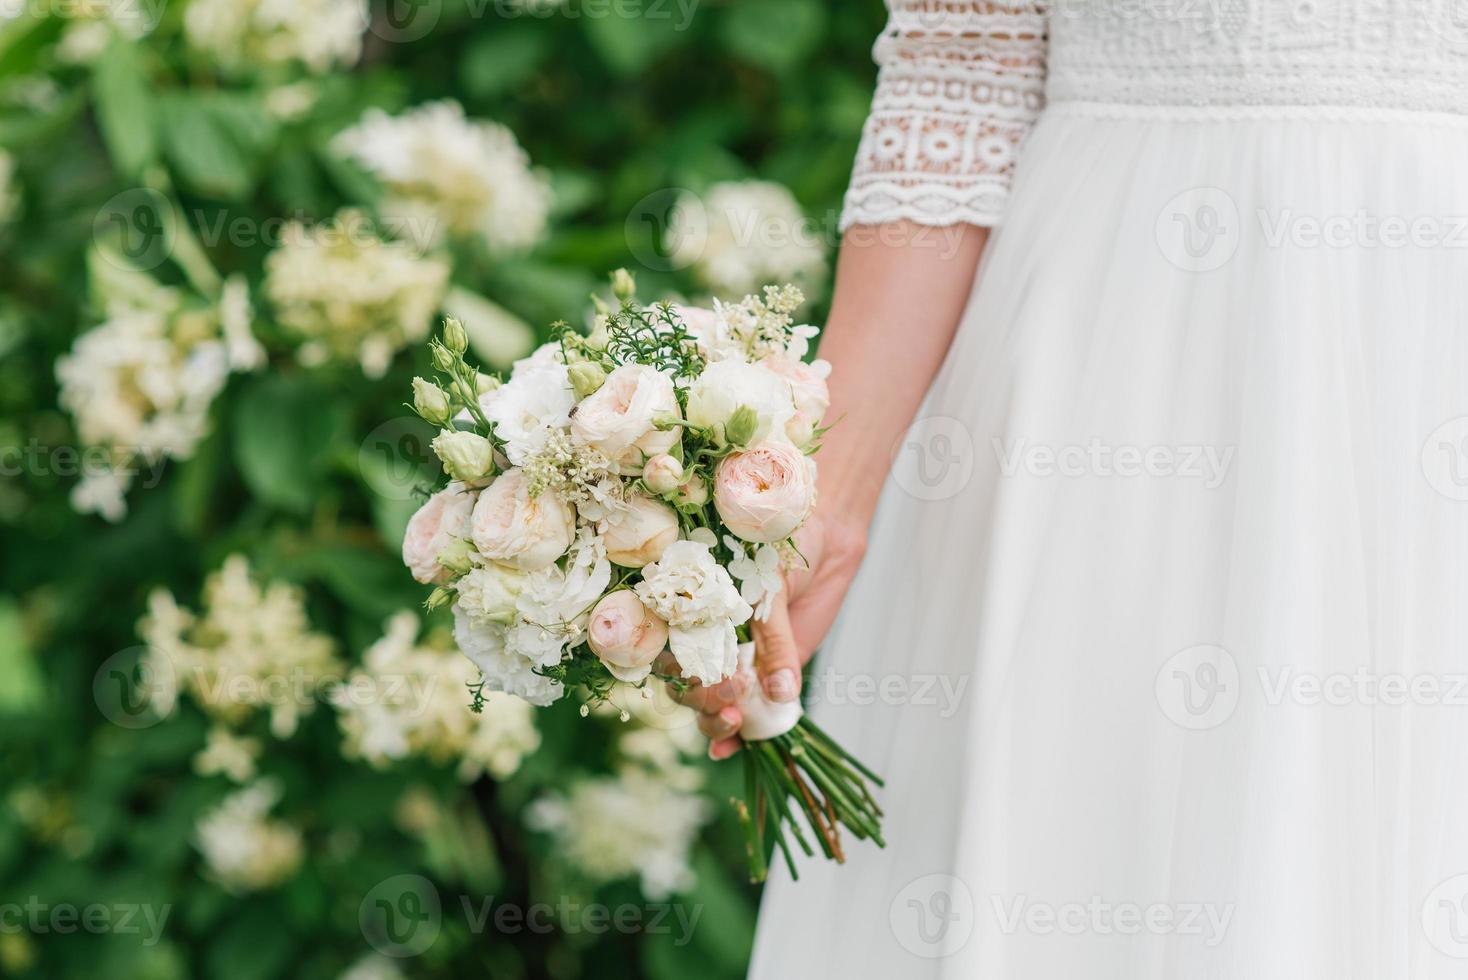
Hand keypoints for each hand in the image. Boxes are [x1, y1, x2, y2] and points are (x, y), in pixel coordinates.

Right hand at [672, 511, 867, 758]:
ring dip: (714, 722)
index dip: (677, 671)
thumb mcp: (772, 587)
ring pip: (707, 705)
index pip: (667, 652)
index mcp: (691, 610)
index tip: (704, 674)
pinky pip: (745, 713)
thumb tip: (779, 693)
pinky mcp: (763, 675)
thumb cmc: (783, 546)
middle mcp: (705, 639)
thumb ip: (774, 639)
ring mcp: (733, 660)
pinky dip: (735, 738)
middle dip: (703, 698)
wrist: (822, 536)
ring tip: (736, 720)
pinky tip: (732, 750)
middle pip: (684, 686)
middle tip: (734, 691)